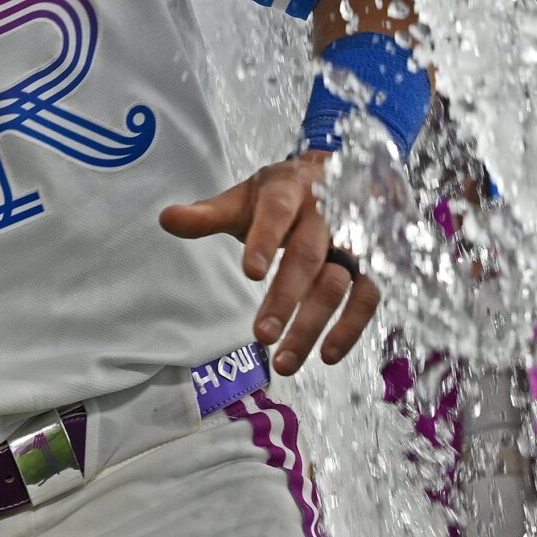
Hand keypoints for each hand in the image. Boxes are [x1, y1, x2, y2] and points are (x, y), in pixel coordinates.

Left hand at [159, 156, 381, 374]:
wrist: (334, 175)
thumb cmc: (280, 195)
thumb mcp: (244, 198)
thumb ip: (208, 214)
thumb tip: (166, 219)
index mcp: (290, 189)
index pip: (278, 211)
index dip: (265, 240)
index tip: (250, 272)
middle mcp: (326, 212)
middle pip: (308, 254)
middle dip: (286, 296)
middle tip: (263, 335)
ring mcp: (352, 238)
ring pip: (339, 281)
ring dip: (314, 322)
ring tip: (285, 361)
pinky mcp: (370, 263)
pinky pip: (368, 295)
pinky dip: (351, 326)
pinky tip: (327, 356)